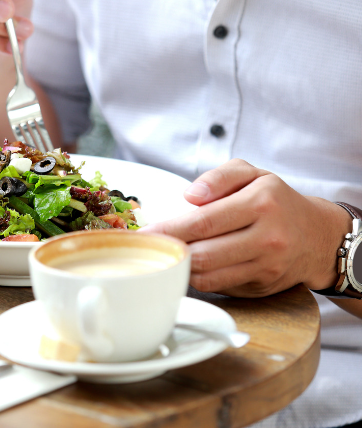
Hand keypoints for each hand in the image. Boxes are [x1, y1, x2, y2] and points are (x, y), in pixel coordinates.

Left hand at [139, 159, 349, 296]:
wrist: (318, 236)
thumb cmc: (275, 201)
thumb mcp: (251, 174)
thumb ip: (217, 177)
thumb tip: (190, 196)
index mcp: (261, 203)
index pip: (204, 221)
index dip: (168, 230)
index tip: (143, 234)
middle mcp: (268, 237)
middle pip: (203, 254)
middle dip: (170, 251)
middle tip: (148, 247)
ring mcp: (267, 266)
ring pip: (208, 276)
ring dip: (180, 267)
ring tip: (165, 256)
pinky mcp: (263, 287)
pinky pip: (219, 286)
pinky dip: (197, 278)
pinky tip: (188, 266)